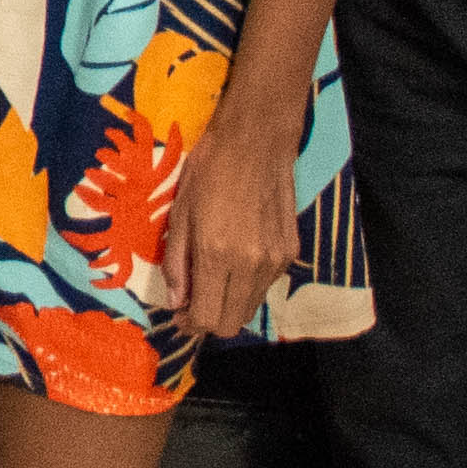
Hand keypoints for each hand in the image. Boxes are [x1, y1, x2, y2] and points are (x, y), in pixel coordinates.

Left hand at [171, 113, 302, 339]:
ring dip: (229, 304)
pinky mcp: (290, 253)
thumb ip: (176, 263)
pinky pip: (265, 286)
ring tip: (212, 280)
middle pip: (232, 323)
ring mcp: (275, 261)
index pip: (207, 317)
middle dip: (210, 320)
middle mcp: (250, 265)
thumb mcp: (179, 213)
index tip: (179, 314)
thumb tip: (176, 302)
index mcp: (216, 254)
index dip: (190, 324)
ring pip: (251, 308)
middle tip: (193, 303)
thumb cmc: (208, 171)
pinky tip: (235, 262)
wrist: (256, 143)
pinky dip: (248, 286)